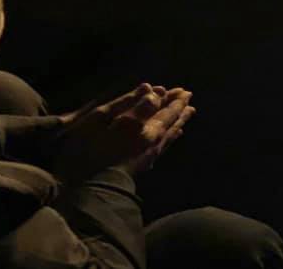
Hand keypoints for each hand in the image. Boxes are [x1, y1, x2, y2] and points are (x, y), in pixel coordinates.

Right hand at [51, 84, 195, 181]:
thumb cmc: (92, 152)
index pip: (165, 110)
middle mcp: (152, 141)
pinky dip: (171, 139)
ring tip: (188, 113)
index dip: (173, 100)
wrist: (94, 190)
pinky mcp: (144, 166)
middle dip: (178, 109)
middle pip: (169, 121)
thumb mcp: (108, 121)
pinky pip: (163, 148)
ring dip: (178, 122)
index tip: (184, 91)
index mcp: (145, 128)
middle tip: (189, 98)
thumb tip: (152, 92)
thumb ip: (131, 105)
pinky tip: (174, 136)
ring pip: (169, 134)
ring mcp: (149, 155)